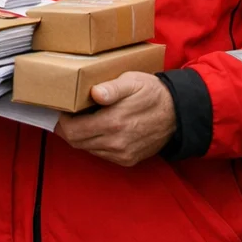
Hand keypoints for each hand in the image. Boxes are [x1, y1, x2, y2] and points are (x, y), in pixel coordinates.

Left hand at [55, 71, 176, 166]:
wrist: (179, 114)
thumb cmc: (152, 93)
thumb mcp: (133, 81)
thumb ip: (112, 88)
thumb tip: (95, 94)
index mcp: (113, 122)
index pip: (72, 130)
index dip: (62, 122)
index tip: (63, 111)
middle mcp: (116, 143)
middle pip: (77, 142)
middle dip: (68, 129)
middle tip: (68, 116)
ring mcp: (122, 154)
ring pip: (88, 149)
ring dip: (81, 137)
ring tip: (84, 121)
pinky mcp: (128, 160)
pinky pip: (102, 154)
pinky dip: (95, 144)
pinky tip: (100, 130)